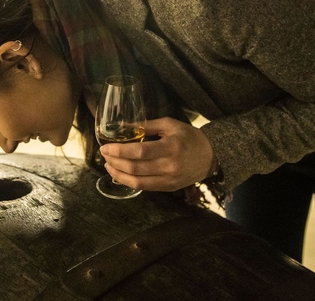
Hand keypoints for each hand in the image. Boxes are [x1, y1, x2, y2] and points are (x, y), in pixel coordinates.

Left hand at [99, 117, 214, 191]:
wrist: (210, 156)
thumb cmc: (189, 137)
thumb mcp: (170, 125)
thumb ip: (147, 126)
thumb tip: (123, 125)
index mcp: (170, 147)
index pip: (139, 152)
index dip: (119, 150)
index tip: (106, 147)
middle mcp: (169, 166)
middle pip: (134, 168)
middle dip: (114, 161)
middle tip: (104, 154)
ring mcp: (169, 180)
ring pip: (137, 182)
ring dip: (118, 174)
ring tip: (108, 165)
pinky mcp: (168, 188)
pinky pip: (144, 187)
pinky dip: (129, 181)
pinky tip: (120, 174)